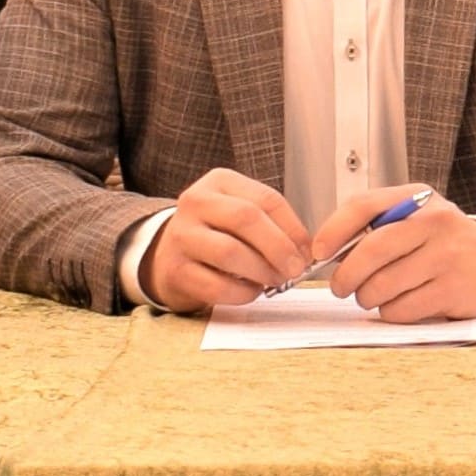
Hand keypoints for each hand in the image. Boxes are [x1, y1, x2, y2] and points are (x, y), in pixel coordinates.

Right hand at [143, 167, 311, 312]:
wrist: (167, 258)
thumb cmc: (215, 235)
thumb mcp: (240, 216)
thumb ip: (272, 225)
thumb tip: (305, 251)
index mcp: (219, 182)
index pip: (266, 199)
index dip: (294, 228)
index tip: (307, 250)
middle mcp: (196, 202)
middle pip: (246, 218)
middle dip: (279, 247)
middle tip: (295, 269)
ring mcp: (181, 235)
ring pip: (230, 252)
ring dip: (262, 271)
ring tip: (275, 281)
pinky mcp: (175, 270)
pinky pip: (216, 285)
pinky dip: (242, 293)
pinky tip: (251, 292)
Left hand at [315, 184, 475, 322]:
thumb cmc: (441, 240)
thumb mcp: (413, 216)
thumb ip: (373, 224)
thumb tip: (325, 252)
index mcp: (417, 199)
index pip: (365, 206)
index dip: (334, 231)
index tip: (318, 252)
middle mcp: (436, 222)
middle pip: (372, 251)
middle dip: (346, 275)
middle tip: (340, 287)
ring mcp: (448, 256)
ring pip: (384, 285)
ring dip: (367, 297)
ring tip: (372, 295)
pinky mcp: (454, 290)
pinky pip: (402, 309)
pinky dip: (390, 312)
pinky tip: (399, 303)